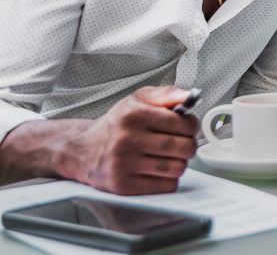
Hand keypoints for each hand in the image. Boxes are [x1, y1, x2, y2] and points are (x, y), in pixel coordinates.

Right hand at [61, 86, 198, 194]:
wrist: (82, 150)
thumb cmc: (115, 124)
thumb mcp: (137, 100)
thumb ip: (166, 94)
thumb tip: (191, 97)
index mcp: (133, 115)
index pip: (183, 124)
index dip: (192, 126)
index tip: (188, 127)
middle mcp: (127, 139)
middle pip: (183, 148)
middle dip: (189, 145)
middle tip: (182, 143)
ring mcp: (124, 164)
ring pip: (177, 168)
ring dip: (179, 163)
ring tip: (168, 156)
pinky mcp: (123, 185)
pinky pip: (165, 186)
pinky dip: (168, 179)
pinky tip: (158, 169)